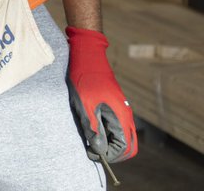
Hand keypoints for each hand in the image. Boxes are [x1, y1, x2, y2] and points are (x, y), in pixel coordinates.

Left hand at [66, 27, 137, 162]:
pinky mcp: (114, 105)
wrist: (87, 56)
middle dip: (111, 151)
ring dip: (107, 141)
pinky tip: (90, 126)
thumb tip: (98, 149)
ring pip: (120, 136)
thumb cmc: (85, 79)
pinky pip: (115, 125)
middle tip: (91, 147)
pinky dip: (105, 131)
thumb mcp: (85, 105)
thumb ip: (93, 128)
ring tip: (89, 136)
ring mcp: (121, 109)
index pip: (125, 148)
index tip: (92, 152)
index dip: (110, 155)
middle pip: (127, 145)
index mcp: (121, 116)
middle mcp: (126, 115)